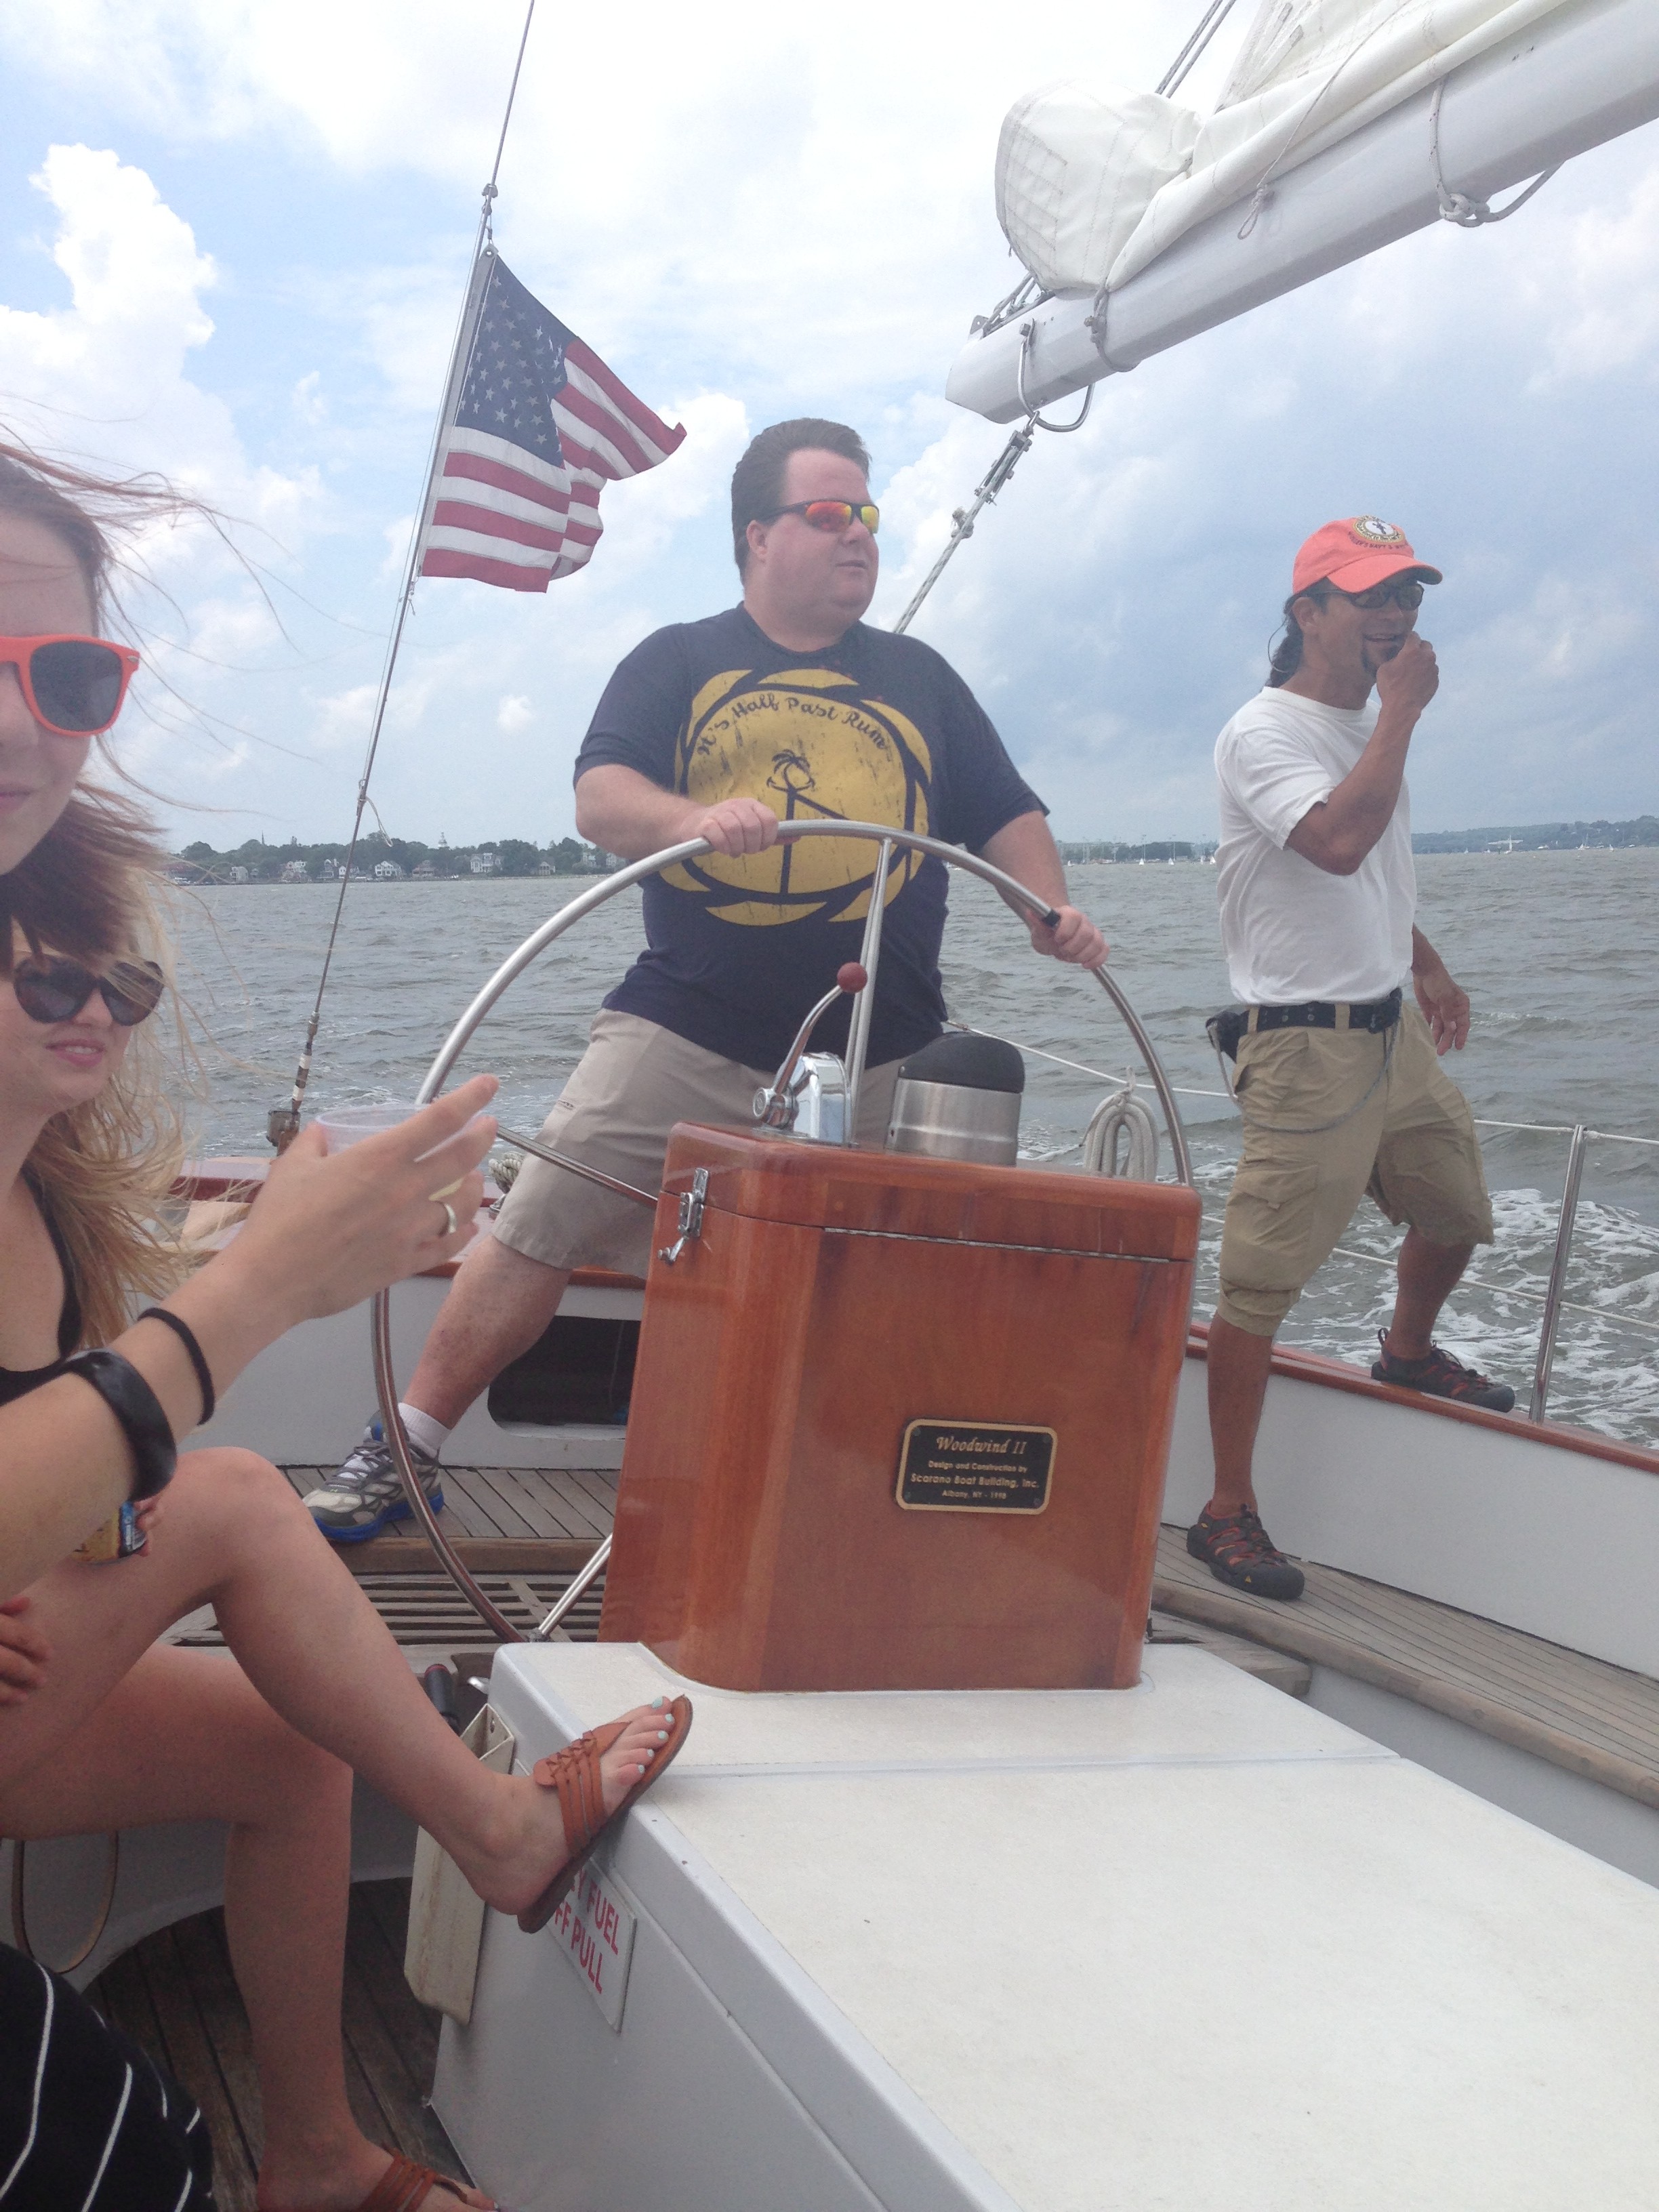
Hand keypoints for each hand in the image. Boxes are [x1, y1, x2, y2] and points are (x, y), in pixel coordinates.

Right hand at [0, 1595, 49, 1703]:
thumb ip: (1, 1607)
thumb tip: (27, 1601)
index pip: (16, 1633)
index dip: (35, 1644)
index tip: (51, 1655)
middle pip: (5, 1661)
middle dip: (26, 1671)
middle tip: (43, 1681)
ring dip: (6, 1692)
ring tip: (23, 1698)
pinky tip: (5, 1704)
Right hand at [216, 1075, 498, 1330]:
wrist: (273, 1278)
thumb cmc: (280, 1218)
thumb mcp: (293, 1166)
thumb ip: (314, 1143)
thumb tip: (322, 1132)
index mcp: (380, 1159)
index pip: (440, 1120)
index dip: (471, 1098)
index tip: (488, 1085)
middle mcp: (405, 1191)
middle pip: (463, 1158)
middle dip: (483, 1136)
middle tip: (489, 1127)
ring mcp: (410, 1229)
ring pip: (463, 1204)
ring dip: (474, 1186)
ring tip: (476, 1178)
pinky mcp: (407, 1263)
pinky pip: (448, 1244)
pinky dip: (463, 1230)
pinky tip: (468, 1225)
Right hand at [694, 797, 778, 855]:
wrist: (695, 823)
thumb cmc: (728, 828)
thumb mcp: (752, 828)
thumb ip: (772, 834)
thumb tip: (797, 837)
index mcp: (752, 805)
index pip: (769, 820)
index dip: (768, 838)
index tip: (761, 846)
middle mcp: (737, 805)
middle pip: (753, 827)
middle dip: (752, 845)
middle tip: (745, 850)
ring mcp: (720, 812)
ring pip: (735, 830)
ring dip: (737, 848)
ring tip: (734, 851)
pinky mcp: (705, 823)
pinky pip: (718, 836)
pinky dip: (724, 847)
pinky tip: (724, 849)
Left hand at [1026, 904, 1106, 967]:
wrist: (1054, 937)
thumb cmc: (1046, 933)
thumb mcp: (1038, 931)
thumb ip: (1037, 923)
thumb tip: (1029, 913)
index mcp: (1068, 914)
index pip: (1073, 917)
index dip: (1065, 931)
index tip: (1057, 940)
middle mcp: (1083, 921)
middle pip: (1086, 933)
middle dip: (1072, 947)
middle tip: (1062, 951)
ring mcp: (1092, 932)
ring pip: (1097, 943)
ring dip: (1082, 956)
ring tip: (1070, 957)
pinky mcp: (1098, 944)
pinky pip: (1104, 950)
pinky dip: (1096, 960)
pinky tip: (1085, 965)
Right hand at [1374, 633, 1438, 720]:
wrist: (1402, 707)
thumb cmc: (1390, 687)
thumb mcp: (1384, 668)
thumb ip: (1394, 657)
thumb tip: (1399, 655)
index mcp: (1412, 650)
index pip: (1414, 635)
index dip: (1408, 640)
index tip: (1404, 644)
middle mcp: (1426, 656)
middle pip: (1425, 645)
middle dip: (1418, 648)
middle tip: (1409, 657)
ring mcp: (1433, 668)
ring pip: (1430, 659)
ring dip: (1423, 662)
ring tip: (1412, 672)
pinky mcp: (1436, 680)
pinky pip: (1431, 672)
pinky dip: (1426, 674)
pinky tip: (1416, 682)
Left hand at [1413, 962, 1469, 1052]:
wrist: (1424, 971)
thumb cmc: (1439, 983)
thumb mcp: (1445, 998)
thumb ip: (1448, 1014)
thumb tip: (1453, 1029)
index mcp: (1461, 1006)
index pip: (1463, 1024)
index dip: (1461, 1036)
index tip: (1458, 1048)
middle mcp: (1453, 1010)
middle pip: (1451, 1028)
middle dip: (1447, 1040)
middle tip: (1441, 1052)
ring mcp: (1441, 1010)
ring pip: (1441, 1027)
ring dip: (1439, 1037)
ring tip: (1435, 1048)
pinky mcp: (1430, 1010)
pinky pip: (1431, 1023)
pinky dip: (1430, 1030)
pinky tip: (1429, 1038)